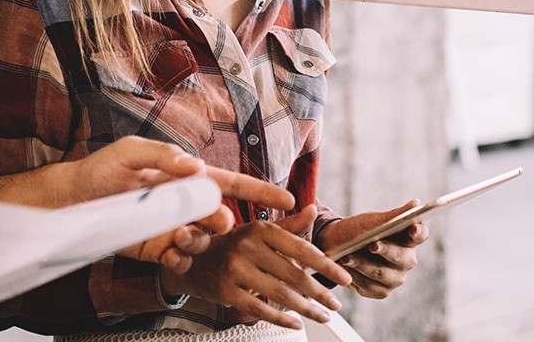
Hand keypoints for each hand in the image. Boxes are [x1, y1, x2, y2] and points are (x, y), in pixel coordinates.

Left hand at [69, 136, 297, 272]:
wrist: (73, 198)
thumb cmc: (103, 169)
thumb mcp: (130, 152)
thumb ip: (162, 156)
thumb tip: (195, 165)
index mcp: (186, 176)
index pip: (231, 183)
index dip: (260, 191)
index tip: (288, 201)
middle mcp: (184, 204)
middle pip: (220, 216)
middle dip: (224, 221)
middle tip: (217, 221)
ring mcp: (172, 228)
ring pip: (203, 240)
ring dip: (200, 239)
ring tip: (181, 234)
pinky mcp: (155, 250)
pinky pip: (180, 259)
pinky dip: (181, 259)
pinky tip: (171, 252)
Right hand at [158, 206, 351, 328]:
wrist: (189, 260)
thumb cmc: (229, 245)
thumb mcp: (256, 231)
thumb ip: (287, 225)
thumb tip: (312, 210)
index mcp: (259, 229)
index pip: (301, 248)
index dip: (327, 266)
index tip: (344, 278)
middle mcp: (247, 246)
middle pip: (293, 274)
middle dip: (320, 293)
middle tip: (335, 304)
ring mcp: (235, 270)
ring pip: (281, 294)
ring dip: (307, 309)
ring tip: (323, 315)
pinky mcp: (226, 291)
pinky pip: (261, 309)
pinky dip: (282, 319)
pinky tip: (296, 323)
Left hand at [317, 201, 429, 298]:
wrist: (334, 246)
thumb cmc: (357, 231)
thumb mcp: (372, 221)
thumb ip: (394, 215)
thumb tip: (416, 204)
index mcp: (407, 240)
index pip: (420, 235)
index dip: (418, 232)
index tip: (412, 227)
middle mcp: (406, 261)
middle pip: (402, 257)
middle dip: (386, 250)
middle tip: (372, 245)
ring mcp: (394, 278)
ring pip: (382, 273)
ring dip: (363, 264)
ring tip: (347, 257)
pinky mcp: (380, 291)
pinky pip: (370, 286)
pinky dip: (355, 276)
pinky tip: (345, 269)